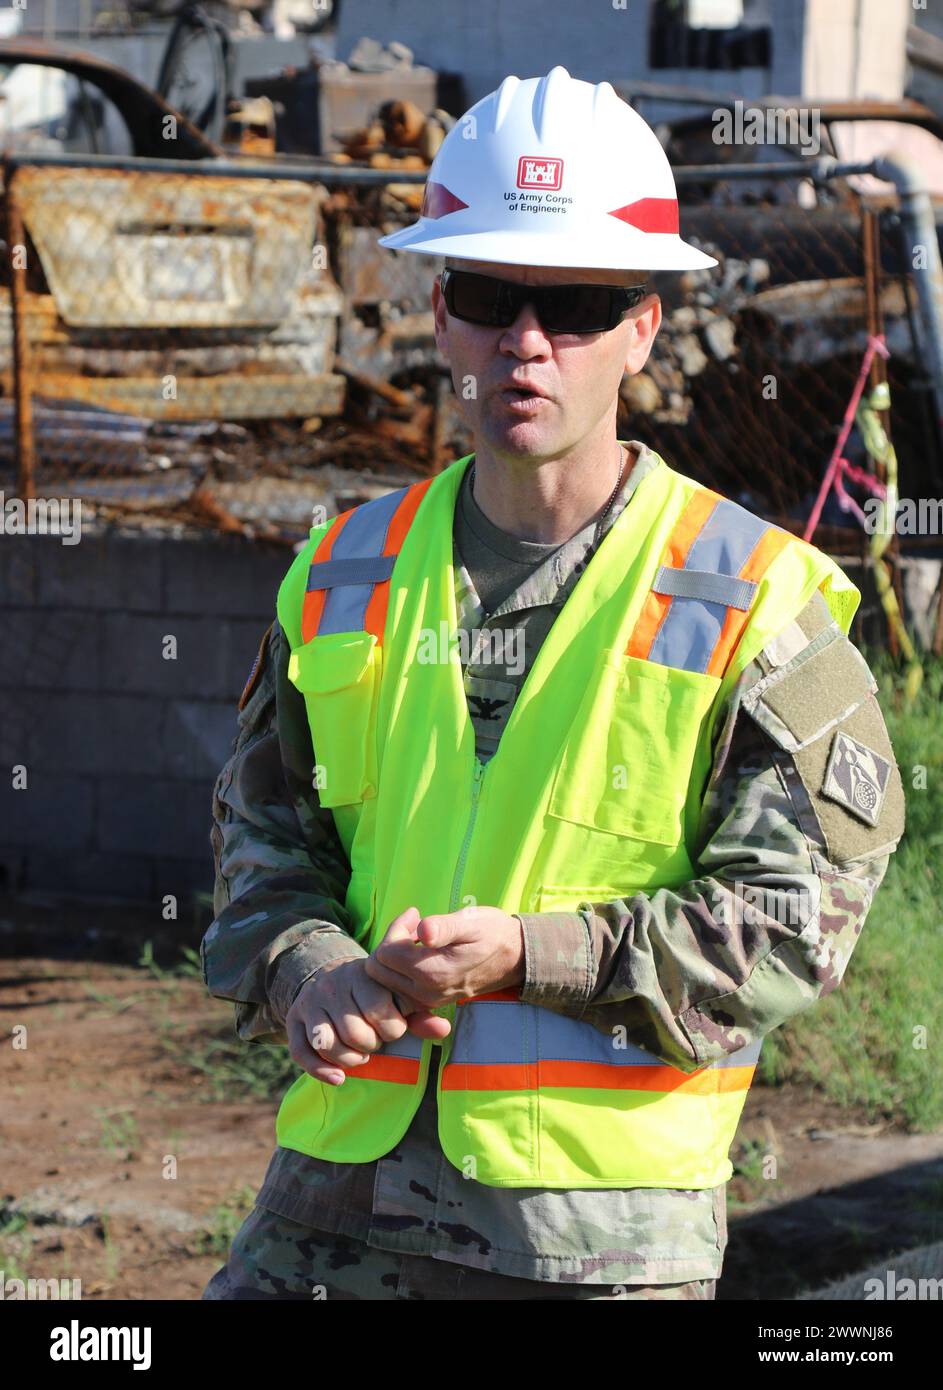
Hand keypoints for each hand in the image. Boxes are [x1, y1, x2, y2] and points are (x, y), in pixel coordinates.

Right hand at [285, 958, 450, 1086]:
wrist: (331, 975)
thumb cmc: (372, 991)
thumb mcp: (395, 995)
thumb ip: (419, 1013)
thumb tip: (443, 1030)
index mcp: (362, 974)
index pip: (379, 1010)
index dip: (392, 1029)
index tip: (394, 1029)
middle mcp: (333, 985)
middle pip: (354, 1032)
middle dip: (371, 1045)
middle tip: (375, 1042)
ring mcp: (311, 1002)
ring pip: (328, 1044)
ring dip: (349, 1059)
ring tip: (360, 1054)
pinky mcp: (293, 1019)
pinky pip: (301, 1052)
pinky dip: (321, 1070)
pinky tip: (339, 1078)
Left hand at [364, 906, 524, 1008]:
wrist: (515, 958)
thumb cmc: (492, 933)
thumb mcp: (470, 922)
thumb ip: (444, 928)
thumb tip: (423, 931)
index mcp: (432, 972)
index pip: (385, 953)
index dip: (395, 929)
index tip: (415, 915)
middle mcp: (426, 992)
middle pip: (379, 969)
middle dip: (390, 943)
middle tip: (413, 925)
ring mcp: (427, 1000)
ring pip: (386, 980)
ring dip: (395, 955)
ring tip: (418, 936)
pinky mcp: (431, 1001)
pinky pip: (399, 988)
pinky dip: (402, 968)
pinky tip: (421, 951)